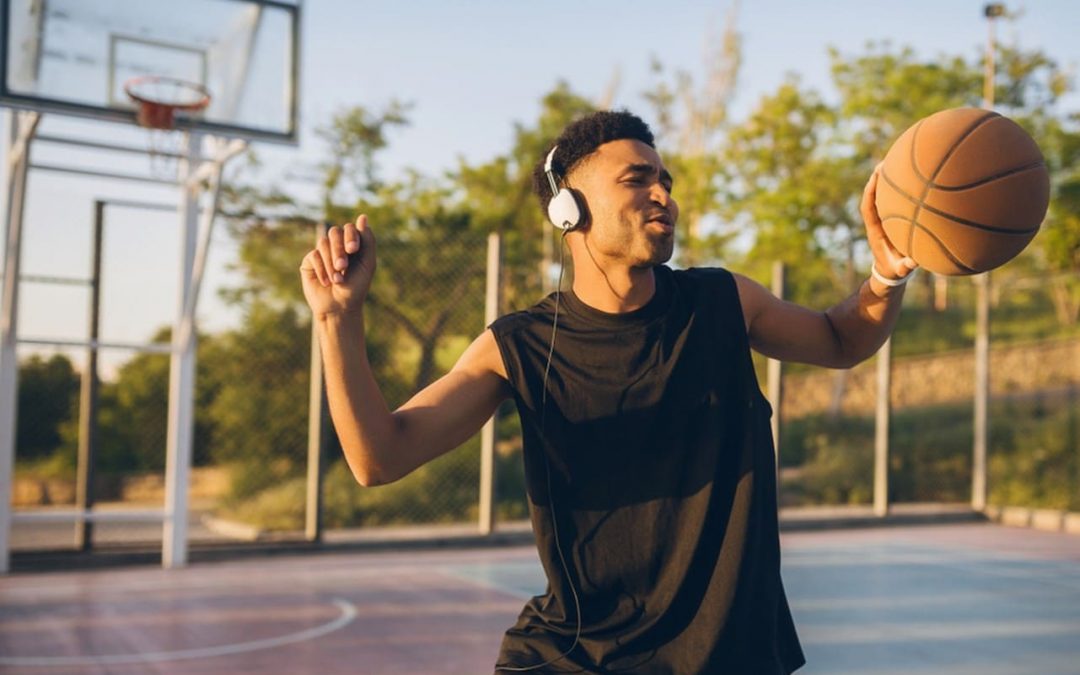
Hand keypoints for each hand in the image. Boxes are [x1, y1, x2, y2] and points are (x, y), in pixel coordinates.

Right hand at [299, 214, 376, 317]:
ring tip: (338, 279)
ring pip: (323, 243)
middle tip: (343, 266)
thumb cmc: (356, 287)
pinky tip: (327, 282)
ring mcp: (322, 253)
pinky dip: (322, 269)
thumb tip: (362, 217)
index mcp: (352, 244)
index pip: (349, 229)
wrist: (340, 308)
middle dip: (339, 249)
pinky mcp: (309, 262)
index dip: (351, 236)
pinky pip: (314, 255)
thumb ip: (368, 241)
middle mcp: (337, 246)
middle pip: (334, 232)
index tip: (353, 250)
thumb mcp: (367, 264)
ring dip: (331, 262)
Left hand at [861, 164, 917, 282]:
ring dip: (886, 182)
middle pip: (873, 197)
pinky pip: (892, 202)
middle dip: (876, 180)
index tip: (874, 177)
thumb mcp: (899, 270)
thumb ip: (905, 267)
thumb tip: (913, 262)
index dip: (870, 193)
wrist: (888, 274)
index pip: (868, 208)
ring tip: (894, 162)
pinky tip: (909, 178)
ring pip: (881, 198)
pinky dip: (897, 190)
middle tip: (884, 162)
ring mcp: (883, 221)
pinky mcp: (890, 221)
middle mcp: (877, 222)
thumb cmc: (894, 271)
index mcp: (875, 231)